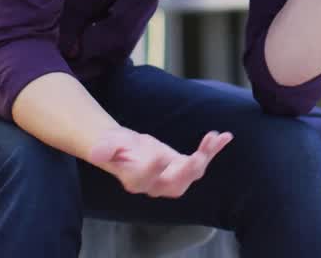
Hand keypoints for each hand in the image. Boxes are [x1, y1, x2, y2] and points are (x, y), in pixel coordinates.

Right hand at [87, 127, 232, 197]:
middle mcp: (157, 184)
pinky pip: (202, 159)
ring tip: (213, 138)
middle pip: (175, 184)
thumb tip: (96, 153)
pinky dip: (213, 149)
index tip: (160, 156)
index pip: (145, 178)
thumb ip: (104, 149)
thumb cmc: (115, 147)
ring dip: (205, 156)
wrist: (126, 150)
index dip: (153, 169)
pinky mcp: (184, 166)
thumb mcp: (108, 145)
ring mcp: (174, 176)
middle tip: (196, 158)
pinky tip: (224, 136)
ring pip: (193, 172)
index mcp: (136, 180)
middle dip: (187, 171)